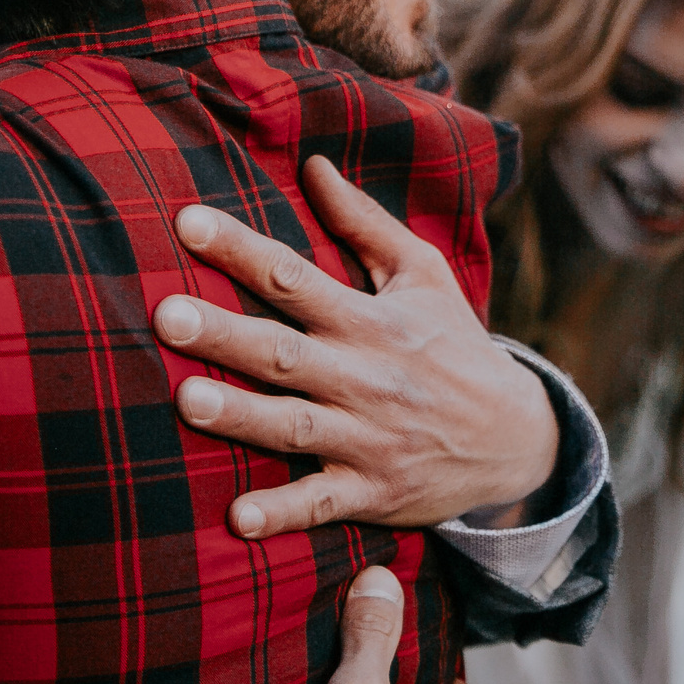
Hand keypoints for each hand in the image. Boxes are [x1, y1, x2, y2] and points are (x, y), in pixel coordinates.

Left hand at [154, 154, 559, 536]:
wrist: (515, 436)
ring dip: (241, 416)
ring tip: (188, 401)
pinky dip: (283, 513)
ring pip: (294, 425)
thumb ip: (363, 222)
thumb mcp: (424, 273)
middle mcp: (365, 376)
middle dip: (225, 334)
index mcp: (370, 320)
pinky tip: (238, 519)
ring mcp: (368, 438)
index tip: (187, 223)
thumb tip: (310, 163)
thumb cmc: (454, 344)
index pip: (295, 277)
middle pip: (284, 352)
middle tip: (168, 315)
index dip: (241, 250)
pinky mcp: (371, 491)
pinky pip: (322, 504)